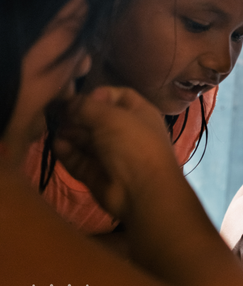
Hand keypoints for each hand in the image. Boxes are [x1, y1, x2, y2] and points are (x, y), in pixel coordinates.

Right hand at [53, 87, 177, 216]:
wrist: (142, 191)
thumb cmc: (132, 144)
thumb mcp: (110, 116)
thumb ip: (86, 106)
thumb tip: (69, 103)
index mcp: (139, 114)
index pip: (119, 96)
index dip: (99, 94)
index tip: (80, 99)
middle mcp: (126, 132)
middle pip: (96, 118)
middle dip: (77, 116)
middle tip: (59, 115)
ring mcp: (111, 155)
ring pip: (85, 139)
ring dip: (70, 133)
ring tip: (58, 131)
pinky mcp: (97, 174)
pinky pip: (78, 160)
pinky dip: (68, 152)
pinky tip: (58, 146)